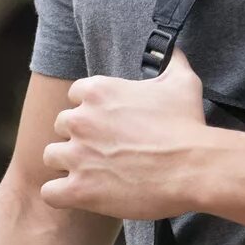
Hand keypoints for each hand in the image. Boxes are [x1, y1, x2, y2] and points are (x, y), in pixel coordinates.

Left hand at [41, 49, 214, 220]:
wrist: (193, 168)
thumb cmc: (188, 125)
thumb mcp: (183, 82)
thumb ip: (172, 60)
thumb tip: (175, 49)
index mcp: (98, 91)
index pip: (75, 95)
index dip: (90, 110)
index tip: (107, 123)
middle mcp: (81, 120)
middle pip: (61, 125)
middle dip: (79, 137)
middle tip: (103, 150)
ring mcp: (77, 155)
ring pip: (51, 156)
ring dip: (67, 164)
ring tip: (93, 174)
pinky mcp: (79, 189)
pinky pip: (51, 192)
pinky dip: (62, 195)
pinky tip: (82, 195)